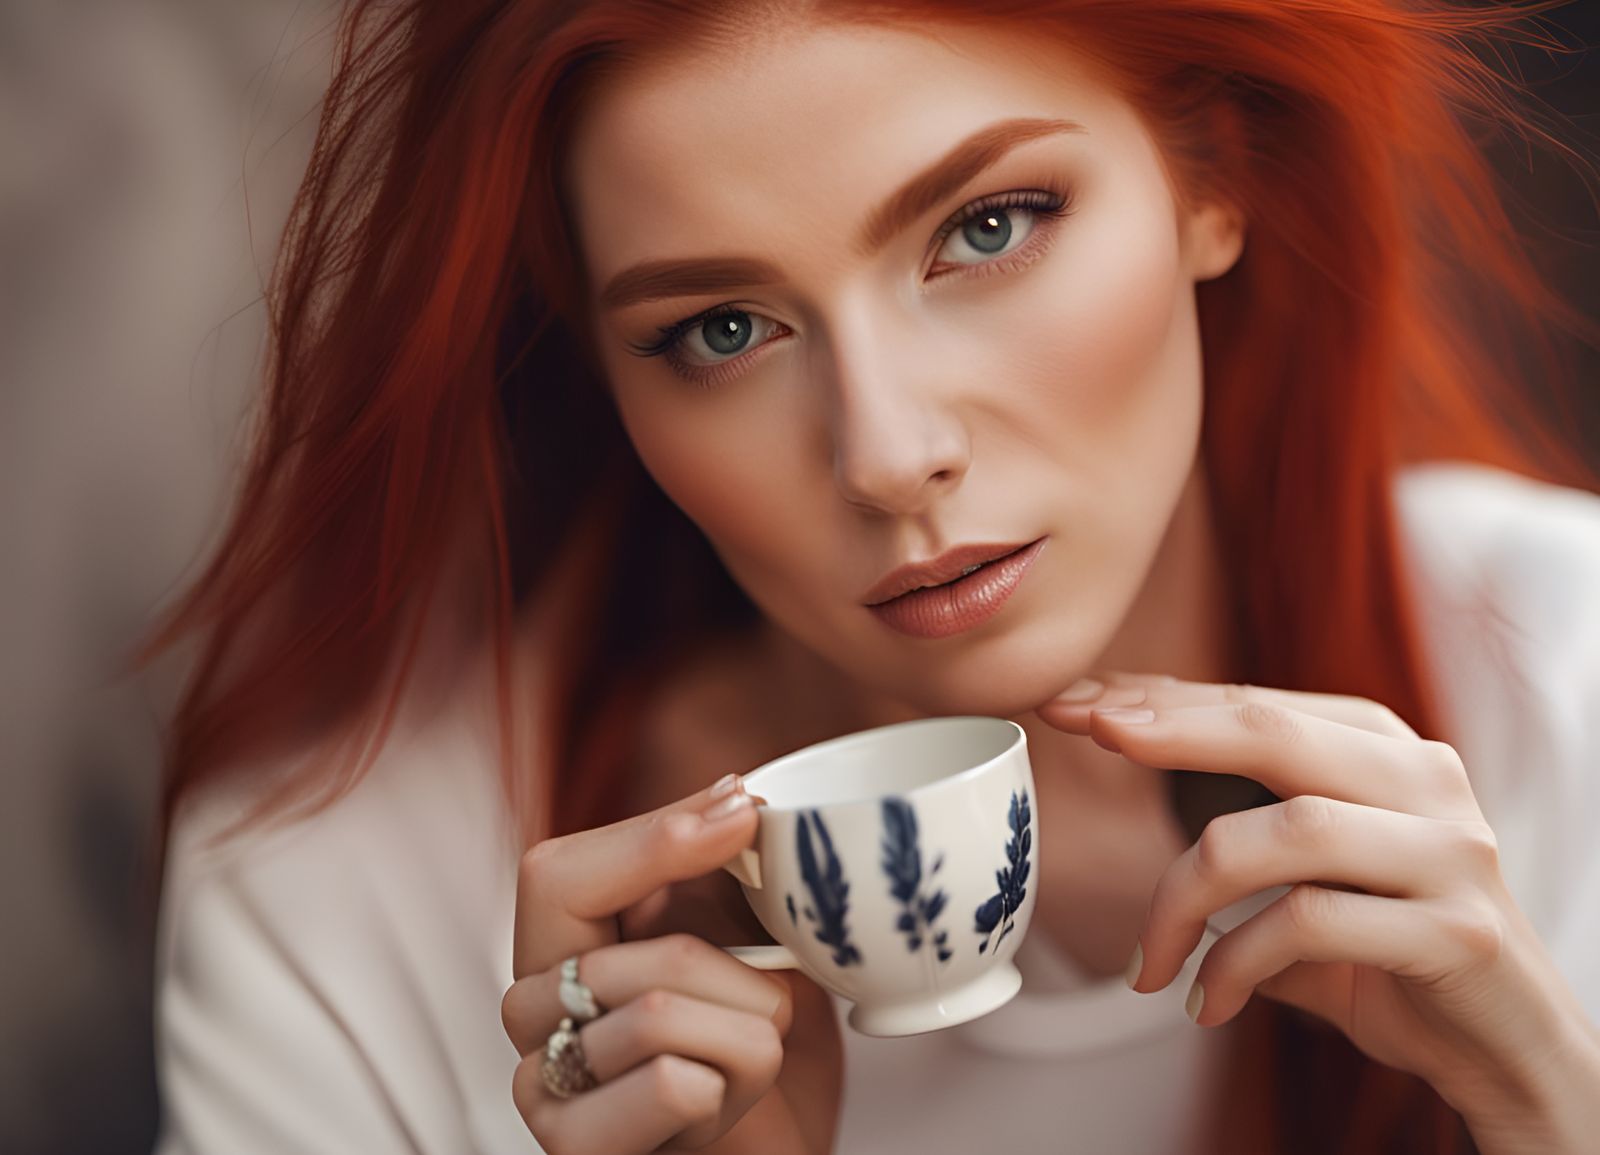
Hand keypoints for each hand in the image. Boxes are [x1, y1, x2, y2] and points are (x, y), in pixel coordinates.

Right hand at [502, 776, 837, 1153]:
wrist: (774, 1145)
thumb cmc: (750, 1039)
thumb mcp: (745, 933)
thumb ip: (722, 867)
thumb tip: (734, 797)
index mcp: (558, 943)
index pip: (556, 873)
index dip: (652, 840)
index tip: (745, 814)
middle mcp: (529, 1009)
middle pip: (625, 950)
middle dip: (736, 974)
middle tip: (775, 998)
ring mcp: (540, 1085)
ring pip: (658, 1016)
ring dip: (749, 1034)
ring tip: (751, 1056)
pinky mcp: (573, 1148)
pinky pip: (674, 1086)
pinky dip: (733, 1088)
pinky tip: (722, 1105)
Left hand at [1038, 673, 1599, 1145]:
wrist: (1510, 1050)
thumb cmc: (1388, 952)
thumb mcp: (1310, 875)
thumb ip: (1241, 825)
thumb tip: (1120, 746)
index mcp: (1384, 752)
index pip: (1255, 704)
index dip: (1159, 700)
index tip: (1073, 701)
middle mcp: (1425, 781)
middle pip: (1274, 732)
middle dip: (1168, 729)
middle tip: (1088, 733)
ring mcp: (1449, 851)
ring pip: (1288, 830)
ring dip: (1189, 894)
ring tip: (1149, 959)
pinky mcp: (1455, 931)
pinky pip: (1313, 924)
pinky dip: (1238, 964)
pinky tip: (1206, 1001)